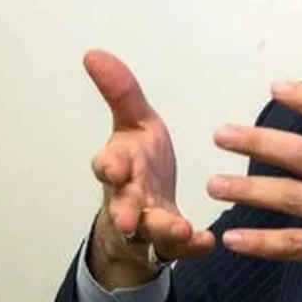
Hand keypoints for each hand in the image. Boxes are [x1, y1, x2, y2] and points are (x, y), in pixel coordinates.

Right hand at [84, 49, 214, 288]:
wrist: (142, 211)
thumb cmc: (139, 163)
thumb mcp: (134, 124)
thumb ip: (121, 92)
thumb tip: (94, 52)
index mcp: (121, 166)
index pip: (109, 167)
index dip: (109, 166)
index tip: (111, 166)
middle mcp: (129, 198)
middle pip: (123, 205)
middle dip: (125, 209)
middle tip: (127, 218)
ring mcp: (148, 224)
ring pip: (151, 230)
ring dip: (163, 229)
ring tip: (180, 228)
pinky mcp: (170, 243)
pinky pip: (180, 248)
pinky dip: (191, 245)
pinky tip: (207, 241)